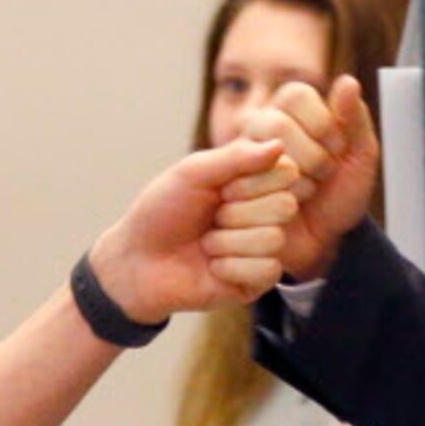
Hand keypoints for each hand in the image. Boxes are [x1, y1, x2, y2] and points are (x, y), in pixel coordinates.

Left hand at [88, 137, 292, 324]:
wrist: (138, 261)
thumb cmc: (162, 212)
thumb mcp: (193, 173)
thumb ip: (235, 157)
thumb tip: (279, 144)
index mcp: (254, 181)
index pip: (286, 172)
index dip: (251, 182)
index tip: (221, 189)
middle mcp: (266, 213)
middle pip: (285, 205)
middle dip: (237, 213)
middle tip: (211, 218)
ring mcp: (266, 248)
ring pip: (274, 239)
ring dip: (227, 242)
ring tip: (206, 244)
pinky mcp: (260, 281)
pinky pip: (266, 270)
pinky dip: (230, 267)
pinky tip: (213, 268)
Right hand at [234, 77, 379, 280]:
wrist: (322, 242)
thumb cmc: (339, 196)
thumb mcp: (360, 157)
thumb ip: (355, 118)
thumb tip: (347, 81)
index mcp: (289, 110)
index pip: (296, 94)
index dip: (324, 124)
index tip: (338, 148)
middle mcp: (260, 127)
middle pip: (275, 123)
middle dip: (313, 157)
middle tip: (324, 176)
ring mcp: (241, 158)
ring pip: (262, 156)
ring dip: (299, 183)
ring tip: (308, 194)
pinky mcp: (232, 190)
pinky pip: (250, 188)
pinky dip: (280, 203)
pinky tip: (290, 211)